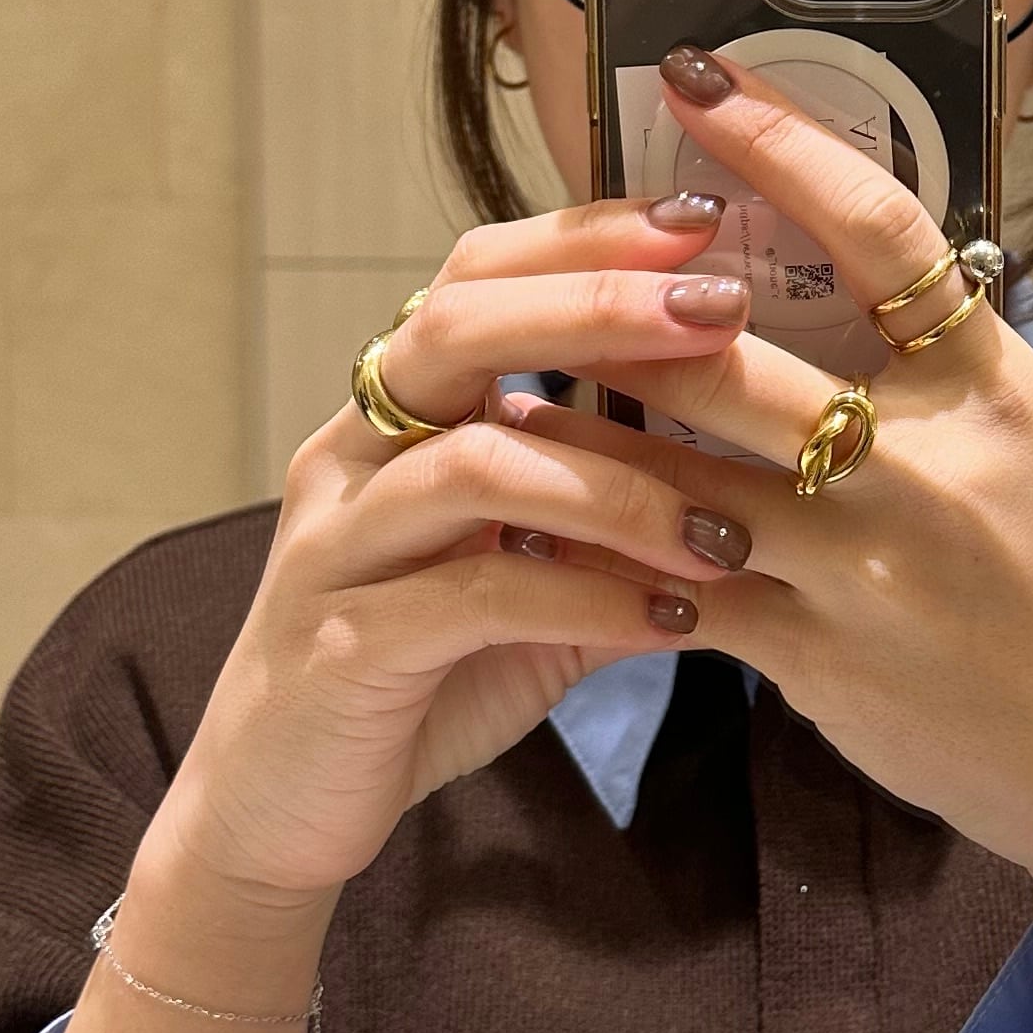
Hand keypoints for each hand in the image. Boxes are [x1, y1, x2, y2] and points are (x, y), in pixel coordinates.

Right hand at [126, 192, 772, 970]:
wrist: (280, 809)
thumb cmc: (419, 674)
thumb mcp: (529, 575)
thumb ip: (610, 513)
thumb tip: (752, 450)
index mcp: (392, 416)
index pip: (476, 274)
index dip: (586, 236)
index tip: (706, 222)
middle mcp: (350, 457)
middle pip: (458, 327)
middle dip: (601, 307)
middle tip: (723, 314)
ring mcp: (336, 548)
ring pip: (475, 466)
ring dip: (620, 490)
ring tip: (727, 532)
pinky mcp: (342, 648)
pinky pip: (475, 599)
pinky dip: (588, 602)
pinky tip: (674, 623)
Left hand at [499, 48, 1032, 1023]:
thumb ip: (946, 358)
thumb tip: (854, 256)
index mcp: (994, 386)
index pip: (878, 230)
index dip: (778, 142)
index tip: (694, 80)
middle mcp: (931, 464)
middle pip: (734, 358)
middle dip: (622, 316)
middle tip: (542, 269)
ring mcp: (868, 568)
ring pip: (679, 481)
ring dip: (579, 439)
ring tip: (506, 398)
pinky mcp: (819, 659)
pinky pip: (681, 597)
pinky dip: (608, 564)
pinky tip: (547, 543)